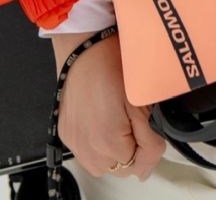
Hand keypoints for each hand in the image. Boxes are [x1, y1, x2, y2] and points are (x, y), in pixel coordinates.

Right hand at [50, 29, 165, 179]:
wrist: (84, 47)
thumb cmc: (111, 65)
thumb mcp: (141, 102)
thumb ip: (148, 140)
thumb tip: (148, 168)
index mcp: (109, 142)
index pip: (138, 166)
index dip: (149, 146)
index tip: (148, 125)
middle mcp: (88, 149)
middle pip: (120, 167)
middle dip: (131, 148)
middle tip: (133, 117)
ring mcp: (75, 142)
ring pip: (103, 163)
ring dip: (113, 148)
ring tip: (117, 118)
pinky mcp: (66, 134)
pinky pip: (86, 151)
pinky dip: (96, 141)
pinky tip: (102, 118)